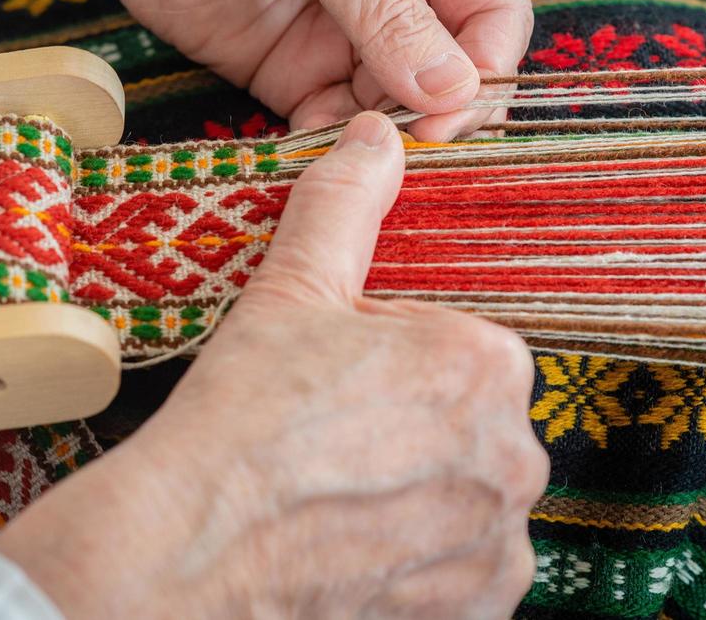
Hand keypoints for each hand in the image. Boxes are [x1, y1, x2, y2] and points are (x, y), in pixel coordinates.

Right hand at [0, 112, 545, 616]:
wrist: (190, 554)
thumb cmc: (240, 420)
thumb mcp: (290, 291)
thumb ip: (344, 204)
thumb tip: (379, 134)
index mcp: (484, 363)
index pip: (462, 354)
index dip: (395, 369)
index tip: (337, 392)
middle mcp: (515, 458)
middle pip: (470, 433)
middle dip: (413, 439)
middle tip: (328, 450)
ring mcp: (499, 548)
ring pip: (468, 507)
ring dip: (419, 507)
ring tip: (334, 506)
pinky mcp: (478, 613)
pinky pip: (464, 577)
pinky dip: (421, 571)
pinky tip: (353, 555)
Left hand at [6, 0, 531, 140]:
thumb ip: (387, 12)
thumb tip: (454, 92)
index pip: (495, 8)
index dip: (483, 67)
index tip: (452, 115)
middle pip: (456, 66)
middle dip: (438, 110)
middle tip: (412, 148)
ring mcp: (355, 26)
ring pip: (401, 103)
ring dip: (387, 135)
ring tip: (361, 157)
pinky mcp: (300, 67)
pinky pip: (338, 120)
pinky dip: (335, 145)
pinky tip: (322, 158)